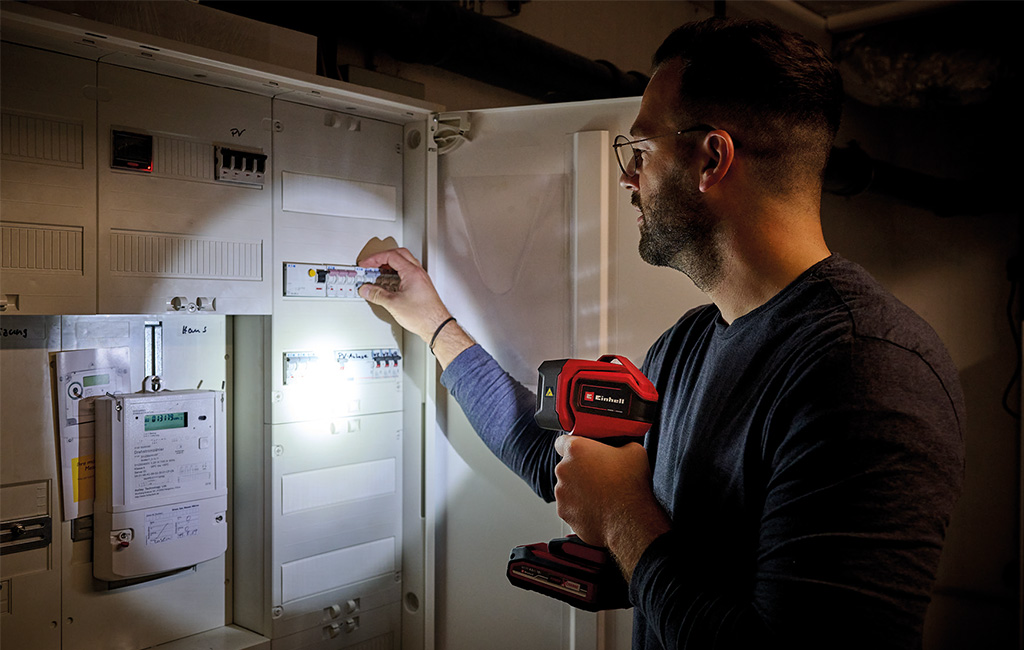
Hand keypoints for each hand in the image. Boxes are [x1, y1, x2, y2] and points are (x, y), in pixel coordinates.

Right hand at [357, 248, 473, 367]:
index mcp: (412, 272)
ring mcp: (421, 279)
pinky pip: (407, 273)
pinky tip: (389, 283)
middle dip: (382, 257)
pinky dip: (396, 274)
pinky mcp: (421, 287)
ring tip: (377, 273)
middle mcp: (418, 273)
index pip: (391, 256)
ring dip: (389, 265)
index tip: (365, 264)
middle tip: (371, 264)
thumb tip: (366, 290)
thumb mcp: (393, 304)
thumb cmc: (423, 316)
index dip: (375, 258)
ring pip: (404, 263)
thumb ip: (377, 295)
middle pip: (398, 254)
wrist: (437, 326)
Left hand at [553, 435, 670, 579]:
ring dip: (579, 489)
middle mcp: (564, 469)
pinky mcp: (564, 512)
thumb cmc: (630, 486)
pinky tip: (597, 508)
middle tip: (601, 475)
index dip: (573, 446)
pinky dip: (579, 507)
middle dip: (580, 470)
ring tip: (601, 494)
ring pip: (567, 487)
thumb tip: (621, 447)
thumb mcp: (634, 451)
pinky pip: (569, 506)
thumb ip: (620, 444)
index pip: (562, 441)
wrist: (630, 521)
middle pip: (567, 466)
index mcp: (577, 449)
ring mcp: (562, 493)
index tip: (581, 452)